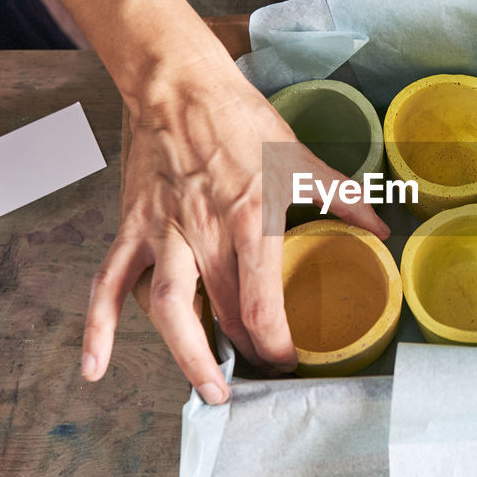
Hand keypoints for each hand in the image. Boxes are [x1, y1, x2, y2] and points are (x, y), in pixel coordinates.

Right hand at [80, 50, 389, 403]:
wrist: (179, 85)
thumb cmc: (241, 120)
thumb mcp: (300, 158)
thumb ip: (343, 198)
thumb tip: (381, 230)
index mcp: (251, 220)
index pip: (261, 305)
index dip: (275, 344)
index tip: (289, 360)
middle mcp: (204, 235)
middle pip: (222, 316)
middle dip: (244, 355)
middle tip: (260, 375)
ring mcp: (163, 234)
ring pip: (168, 311)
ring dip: (187, 357)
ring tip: (207, 391)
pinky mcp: (132, 229)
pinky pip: (108, 285)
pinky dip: (98, 328)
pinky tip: (95, 369)